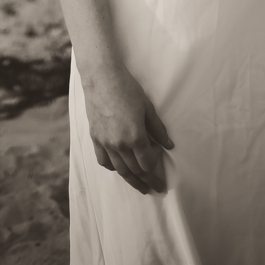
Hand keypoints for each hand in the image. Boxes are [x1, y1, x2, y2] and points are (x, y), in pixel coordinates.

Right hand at [83, 64, 172, 194]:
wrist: (101, 77)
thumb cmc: (126, 88)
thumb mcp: (147, 107)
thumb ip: (158, 128)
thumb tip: (169, 144)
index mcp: (135, 137)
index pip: (148, 163)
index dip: (156, 166)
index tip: (161, 161)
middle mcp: (119, 144)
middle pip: (135, 170)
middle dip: (148, 181)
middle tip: (157, 188)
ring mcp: (105, 143)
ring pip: (120, 170)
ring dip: (132, 180)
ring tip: (141, 187)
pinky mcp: (95, 138)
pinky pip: (104, 161)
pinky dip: (113, 168)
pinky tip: (119, 168)